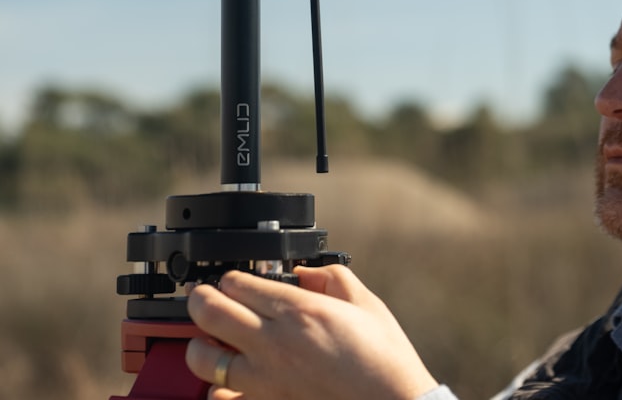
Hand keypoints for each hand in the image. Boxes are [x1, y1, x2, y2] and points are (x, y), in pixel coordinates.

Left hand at [185, 265, 438, 399]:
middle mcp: (274, 343)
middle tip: (202, 295)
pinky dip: (216, 391)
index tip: (234, 279)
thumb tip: (308, 272)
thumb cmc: (384, 358)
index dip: (231, 277)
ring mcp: (265, 380)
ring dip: (200, 344)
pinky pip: (222, 399)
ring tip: (207, 339)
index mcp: (299, 311)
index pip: (238, 284)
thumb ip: (333, 278)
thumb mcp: (366, 303)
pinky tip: (224, 384)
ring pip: (204, 359)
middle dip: (200, 297)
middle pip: (210, 313)